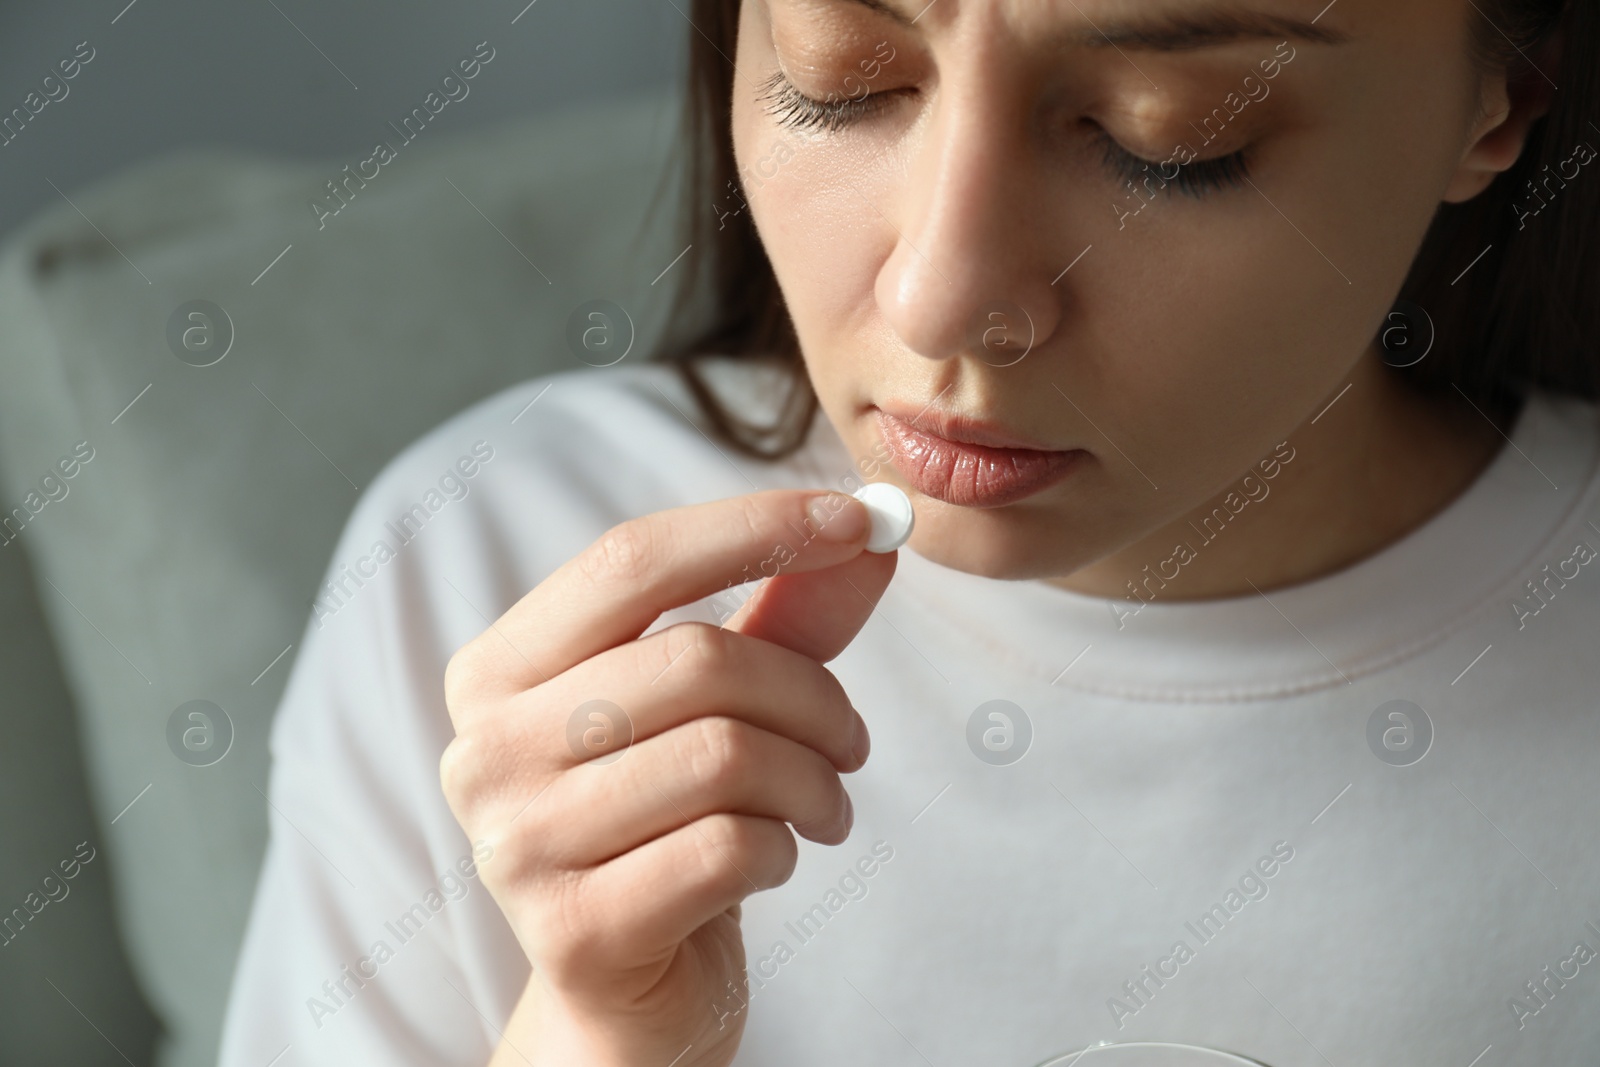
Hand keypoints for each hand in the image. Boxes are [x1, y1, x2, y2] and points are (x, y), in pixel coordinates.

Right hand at [440, 488, 895, 1066]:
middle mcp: (485, 747)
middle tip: (853, 738)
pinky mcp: (572, 930)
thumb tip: (876, 531)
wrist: (630, 987)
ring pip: (724, 755)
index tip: (859, 522)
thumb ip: (785, 613)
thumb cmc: (669, 821)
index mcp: (499, 667)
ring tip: (825, 804)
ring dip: (814, 779)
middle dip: (814, 695)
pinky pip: (727, 848)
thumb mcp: (717, 704)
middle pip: (697, 661)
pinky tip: (775, 858)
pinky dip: (784, 846)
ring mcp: (517, 843)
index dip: (755, 528)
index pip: (633, 558)